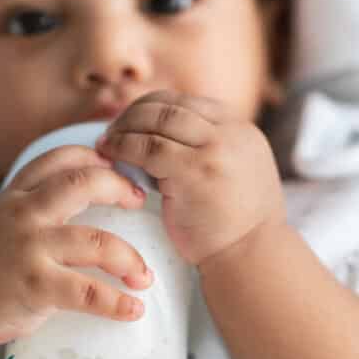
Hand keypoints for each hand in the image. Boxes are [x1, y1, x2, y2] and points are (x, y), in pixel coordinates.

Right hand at [0, 146, 153, 347]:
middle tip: (140, 201)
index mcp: (13, 198)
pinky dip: (117, 302)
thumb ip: (7, 211)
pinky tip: (134, 309)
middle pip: (82, 183)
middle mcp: (22, 215)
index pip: (57, 158)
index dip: (93, 156)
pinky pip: (89, 292)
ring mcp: (29, 250)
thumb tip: (9, 197)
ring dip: (130, 259)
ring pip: (97, 242)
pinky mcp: (35, 287)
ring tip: (144, 276)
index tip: (117, 167)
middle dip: (119, 187)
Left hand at [96, 90, 285, 269]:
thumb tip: (161, 136)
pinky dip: (123, 147)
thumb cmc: (236, 224)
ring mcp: (214, 150)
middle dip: (133, 114)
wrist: (252, 256)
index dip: (151, 108)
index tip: (129, 122)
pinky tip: (109, 155)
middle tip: (112, 130)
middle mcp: (230, 133)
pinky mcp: (195, 172)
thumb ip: (209, 149)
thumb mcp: (235, 172)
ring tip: (106, 142)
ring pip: (157, 121)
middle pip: (169, 106)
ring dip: (125, 128)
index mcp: (240, 129)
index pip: (186, 103)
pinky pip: (148, 148)